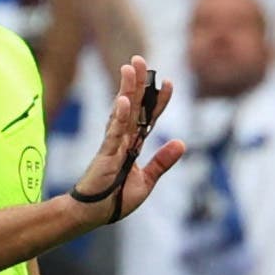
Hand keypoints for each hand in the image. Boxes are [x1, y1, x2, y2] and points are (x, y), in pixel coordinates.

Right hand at [67, 54, 185, 225]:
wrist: (93, 215)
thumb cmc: (115, 200)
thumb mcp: (147, 181)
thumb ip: (162, 161)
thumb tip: (181, 142)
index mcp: (133, 146)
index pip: (148, 118)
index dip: (159, 100)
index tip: (168, 81)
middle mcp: (123, 140)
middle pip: (134, 107)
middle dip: (138, 83)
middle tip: (140, 59)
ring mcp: (113, 145)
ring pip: (122, 112)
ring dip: (126, 89)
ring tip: (129, 68)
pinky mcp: (105, 154)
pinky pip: (114, 132)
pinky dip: (119, 116)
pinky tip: (123, 100)